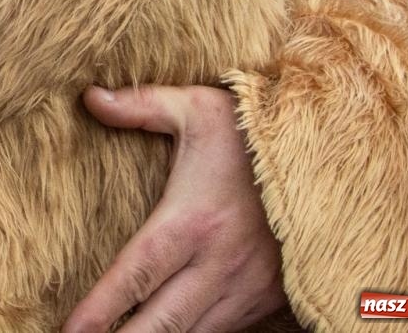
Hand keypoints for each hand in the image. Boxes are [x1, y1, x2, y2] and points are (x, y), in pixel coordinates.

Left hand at [64, 85, 285, 332]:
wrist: (336, 159)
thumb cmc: (256, 133)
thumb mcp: (198, 107)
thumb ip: (142, 105)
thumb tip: (90, 97)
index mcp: (194, 221)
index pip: (135, 274)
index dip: (100, 309)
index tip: (71, 331)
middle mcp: (220, 264)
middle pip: (163, 323)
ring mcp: (248, 288)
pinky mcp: (268, 300)